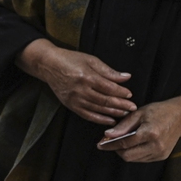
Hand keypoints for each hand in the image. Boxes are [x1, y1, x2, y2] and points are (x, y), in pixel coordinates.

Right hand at [17, 39, 136, 124]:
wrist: (49, 64)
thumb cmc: (69, 60)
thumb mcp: (90, 60)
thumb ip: (108, 71)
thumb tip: (125, 77)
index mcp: (86, 76)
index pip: (108, 88)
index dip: (121, 92)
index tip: (129, 95)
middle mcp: (80, 89)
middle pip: (104, 100)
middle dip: (120, 105)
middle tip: (132, 107)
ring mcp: (74, 99)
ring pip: (97, 109)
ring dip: (113, 112)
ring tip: (124, 113)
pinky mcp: (70, 105)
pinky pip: (87, 115)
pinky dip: (99, 119)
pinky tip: (109, 120)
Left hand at [97, 87, 180, 161]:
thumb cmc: (158, 111)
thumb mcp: (139, 113)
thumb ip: (123, 126)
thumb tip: (107, 135)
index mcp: (150, 133)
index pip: (124, 143)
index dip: (110, 145)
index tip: (99, 144)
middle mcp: (156, 146)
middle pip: (128, 156)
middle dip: (116, 150)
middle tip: (109, 142)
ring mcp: (160, 153)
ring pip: (134, 159)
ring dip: (125, 152)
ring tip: (121, 142)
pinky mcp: (162, 156)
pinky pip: (142, 159)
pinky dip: (134, 153)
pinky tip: (132, 144)